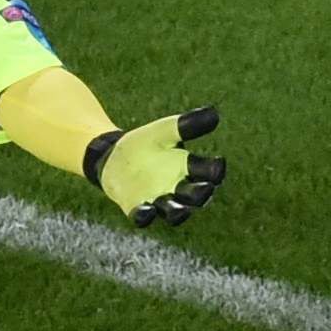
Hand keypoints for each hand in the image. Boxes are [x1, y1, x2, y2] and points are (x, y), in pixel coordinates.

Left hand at [85, 108, 224, 227]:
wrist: (113, 156)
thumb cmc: (145, 144)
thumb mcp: (163, 132)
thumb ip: (185, 125)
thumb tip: (213, 113)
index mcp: (188, 168)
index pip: (208, 172)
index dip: (215, 169)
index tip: (218, 163)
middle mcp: (178, 188)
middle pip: (195, 196)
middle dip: (201, 194)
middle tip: (205, 188)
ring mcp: (158, 201)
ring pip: (173, 212)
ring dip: (178, 212)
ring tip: (181, 210)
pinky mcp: (137, 209)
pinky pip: (143, 217)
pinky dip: (145, 216)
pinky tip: (146, 211)